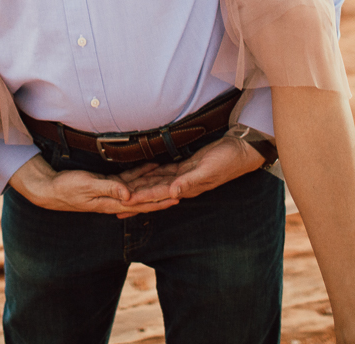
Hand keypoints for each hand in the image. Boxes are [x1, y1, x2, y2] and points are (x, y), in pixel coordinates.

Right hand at [8, 155, 179, 215]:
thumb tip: (129, 195)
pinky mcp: (107, 184)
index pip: (141, 203)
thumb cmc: (67, 189)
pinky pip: (129, 179)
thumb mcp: (87, 186)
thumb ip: (108, 189)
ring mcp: (112, 193)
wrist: (51, 190)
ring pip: (139, 188)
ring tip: (173, 178)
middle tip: (183, 189)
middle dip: (163, 194)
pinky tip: (151, 168)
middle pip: (144, 197)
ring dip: (155, 184)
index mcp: (112, 203)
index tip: (176, 197)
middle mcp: (115, 199)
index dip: (159, 201)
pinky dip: (142, 174)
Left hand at [111, 135, 263, 217]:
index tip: (124, 202)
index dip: (141, 198)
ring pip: (156, 182)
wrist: (240, 151)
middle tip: (114, 199)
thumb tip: (173, 193)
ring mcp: (183, 176)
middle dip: (135, 196)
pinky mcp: (185, 166)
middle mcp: (182, 185)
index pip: (157, 195)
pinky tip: (141, 173)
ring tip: (123, 189)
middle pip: (153, 191)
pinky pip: (163, 171)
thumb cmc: (227, 161)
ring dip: (140, 186)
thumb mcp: (208, 171)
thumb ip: (191, 182)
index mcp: (185, 188)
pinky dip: (151, 173)